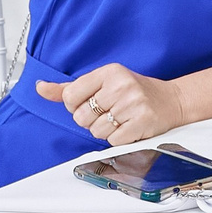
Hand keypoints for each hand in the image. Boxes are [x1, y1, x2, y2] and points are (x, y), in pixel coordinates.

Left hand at [39, 64, 186, 147]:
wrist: (172, 100)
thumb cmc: (134, 91)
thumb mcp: (103, 83)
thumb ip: (69, 88)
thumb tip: (39, 88)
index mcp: (109, 72)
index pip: (70, 96)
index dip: (75, 106)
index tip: (91, 103)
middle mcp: (121, 85)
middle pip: (81, 117)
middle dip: (91, 120)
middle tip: (109, 113)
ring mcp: (133, 103)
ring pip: (96, 131)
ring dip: (105, 131)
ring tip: (120, 120)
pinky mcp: (142, 121)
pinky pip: (113, 140)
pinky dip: (119, 138)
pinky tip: (129, 128)